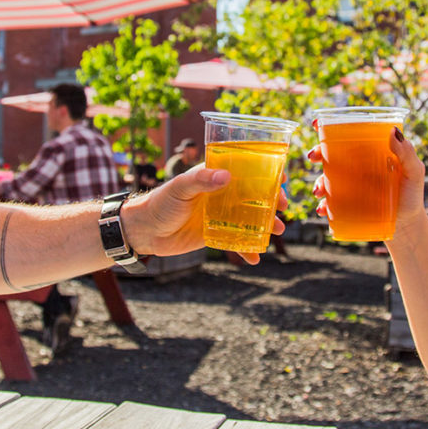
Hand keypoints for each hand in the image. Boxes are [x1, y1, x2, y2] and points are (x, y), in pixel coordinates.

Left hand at [122, 168, 287, 265]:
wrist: (144, 231)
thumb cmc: (160, 202)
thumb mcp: (180, 187)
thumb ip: (201, 181)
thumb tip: (226, 177)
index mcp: (215, 176)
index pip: (246, 170)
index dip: (266, 173)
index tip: (280, 180)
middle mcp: (222, 194)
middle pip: (254, 195)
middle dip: (272, 201)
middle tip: (283, 209)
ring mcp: (220, 215)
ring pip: (250, 218)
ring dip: (266, 224)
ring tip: (277, 230)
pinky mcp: (216, 234)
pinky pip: (237, 241)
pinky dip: (248, 249)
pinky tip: (255, 258)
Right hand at [308, 126, 425, 229]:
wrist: (408, 225)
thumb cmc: (412, 195)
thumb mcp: (414, 172)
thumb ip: (407, 153)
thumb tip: (393, 131)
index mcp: (371, 152)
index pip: (350, 135)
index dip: (330, 127)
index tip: (315, 124)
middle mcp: (358, 166)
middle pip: (332, 154)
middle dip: (318, 153)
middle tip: (313, 157)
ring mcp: (351, 186)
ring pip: (327, 178)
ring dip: (318, 182)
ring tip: (319, 191)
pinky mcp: (348, 204)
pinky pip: (330, 202)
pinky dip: (323, 204)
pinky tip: (323, 209)